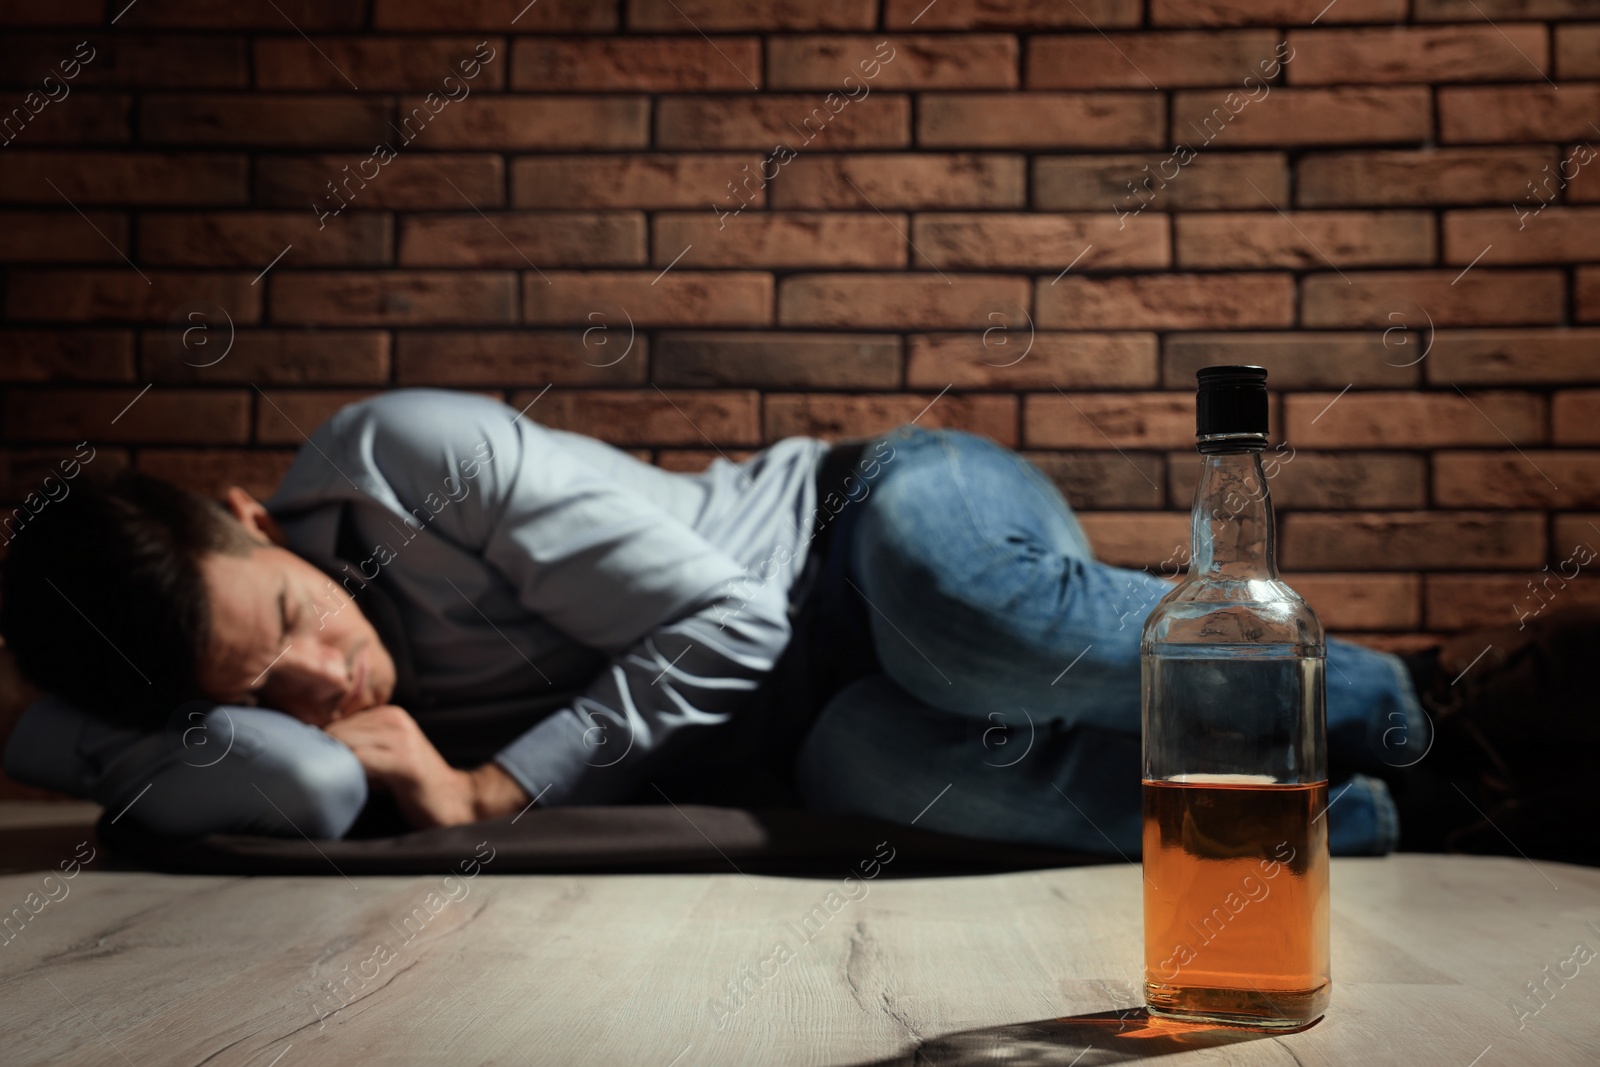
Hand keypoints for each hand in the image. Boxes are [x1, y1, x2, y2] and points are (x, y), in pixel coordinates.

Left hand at [323, 705, 529, 827]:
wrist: (454, 801)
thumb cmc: (412, 784)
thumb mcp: (386, 754)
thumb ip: (360, 744)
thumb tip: (312, 745)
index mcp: (390, 713)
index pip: (338, 721)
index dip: (322, 743)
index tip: (316, 763)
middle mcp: (396, 719)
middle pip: (338, 731)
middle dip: (324, 753)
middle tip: (322, 776)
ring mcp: (402, 739)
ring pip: (345, 743)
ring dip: (336, 764)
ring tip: (341, 783)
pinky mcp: (404, 763)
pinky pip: (360, 761)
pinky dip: (349, 773)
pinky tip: (353, 787)